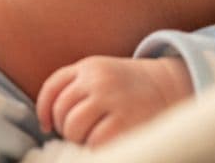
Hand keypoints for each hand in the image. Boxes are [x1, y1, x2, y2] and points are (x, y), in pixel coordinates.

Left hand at [35, 56, 192, 147]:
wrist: (170, 86)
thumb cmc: (130, 88)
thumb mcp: (103, 76)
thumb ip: (78, 87)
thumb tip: (48, 120)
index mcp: (89, 67)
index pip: (53, 87)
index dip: (44, 110)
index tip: (47, 126)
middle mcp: (98, 79)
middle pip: (61, 111)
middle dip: (65, 128)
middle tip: (81, 133)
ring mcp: (111, 99)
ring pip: (73, 127)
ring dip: (78, 139)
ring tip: (92, 138)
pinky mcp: (124, 121)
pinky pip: (93, 142)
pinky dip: (95, 147)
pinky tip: (106, 143)